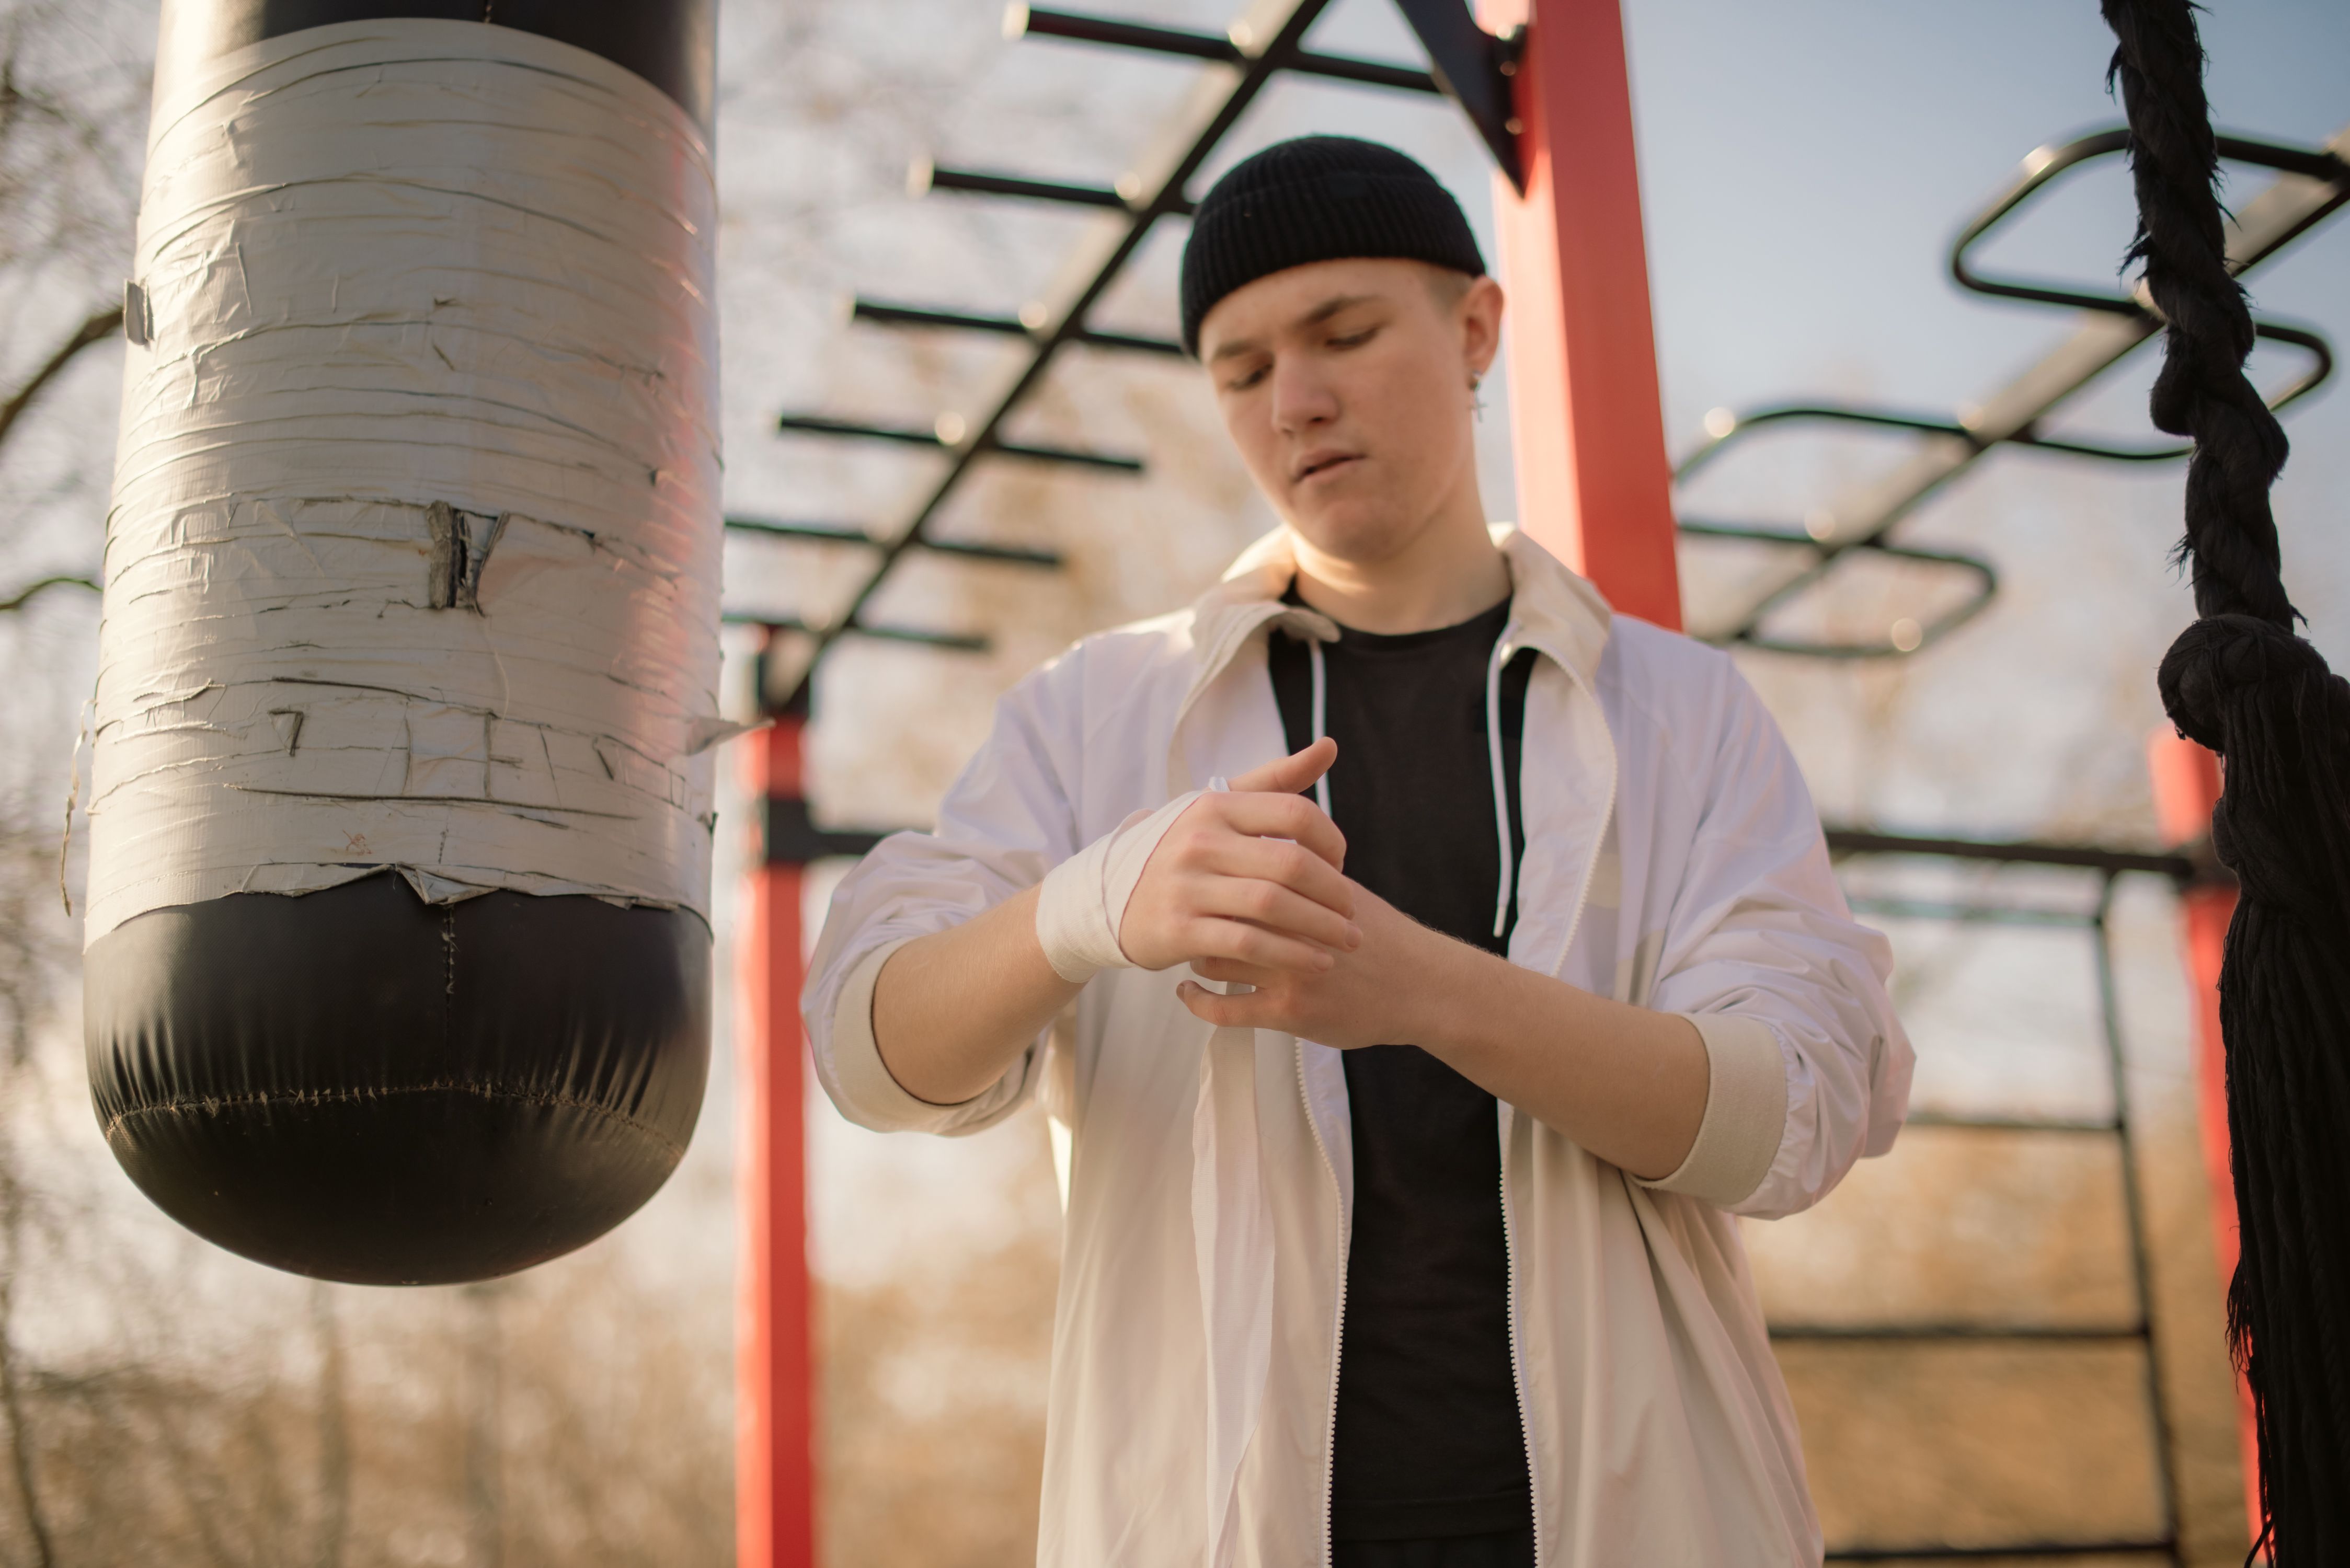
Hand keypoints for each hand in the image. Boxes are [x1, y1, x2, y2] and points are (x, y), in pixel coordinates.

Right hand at [1116, 738, 1360, 974]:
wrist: (1108, 899)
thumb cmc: (1181, 851)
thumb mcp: (1218, 807)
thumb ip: (1275, 780)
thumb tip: (1330, 746)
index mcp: (1215, 806)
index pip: (1294, 813)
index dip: (1331, 840)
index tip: (1341, 864)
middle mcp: (1199, 841)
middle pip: (1291, 863)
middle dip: (1334, 892)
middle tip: (1353, 912)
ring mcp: (1187, 886)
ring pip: (1274, 905)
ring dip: (1322, 927)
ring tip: (1348, 940)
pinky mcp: (1179, 930)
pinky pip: (1249, 942)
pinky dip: (1290, 955)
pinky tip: (1317, 963)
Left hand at [1176, 879, 1458, 1047]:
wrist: (1420, 987)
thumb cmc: (1380, 937)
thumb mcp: (1343, 891)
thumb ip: (1301, 868)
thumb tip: (1256, 841)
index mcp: (1306, 889)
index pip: (1240, 870)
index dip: (1211, 873)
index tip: (1197, 876)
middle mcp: (1294, 926)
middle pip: (1220, 910)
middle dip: (1199, 912)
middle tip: (1188, 913)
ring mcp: (1290, 970)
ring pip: (1215, 957)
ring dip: (1197, 952)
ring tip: (1192, 947)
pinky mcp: (1289, 1011)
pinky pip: (1225, 1009)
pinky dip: (1198, 1000)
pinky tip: (1188, 991)